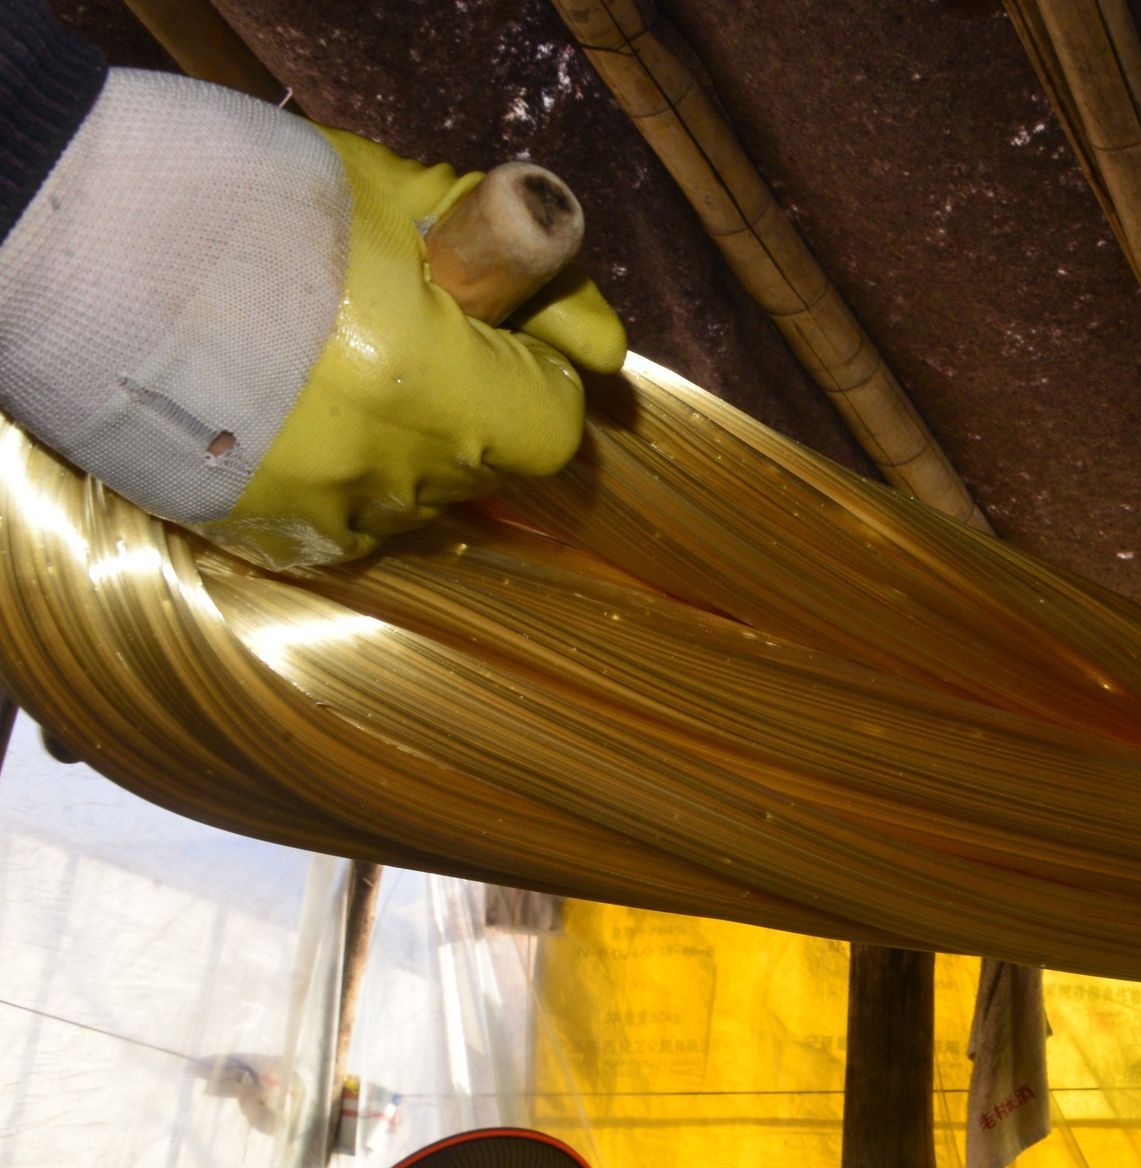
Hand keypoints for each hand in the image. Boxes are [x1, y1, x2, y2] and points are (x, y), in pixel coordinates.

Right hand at [202, 126, 625, 567]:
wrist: (74, 235)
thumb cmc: (247, 198)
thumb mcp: (400, 198)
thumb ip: (515, 266)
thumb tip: (600, 339)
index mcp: (432, 384)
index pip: (555, 422)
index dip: (536, 369)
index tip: (498, 328)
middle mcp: (387, 468)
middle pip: (489, 466)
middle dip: (474, 402)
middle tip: (409, 334)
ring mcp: (323, 510)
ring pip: (418, 498)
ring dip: (406, 443)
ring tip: (331, 367)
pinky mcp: (262, 531)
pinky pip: (345, 525)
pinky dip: (341, 478)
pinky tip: (293, 415)